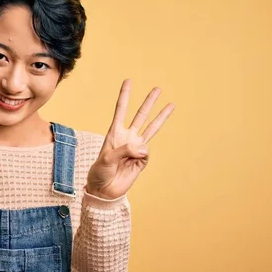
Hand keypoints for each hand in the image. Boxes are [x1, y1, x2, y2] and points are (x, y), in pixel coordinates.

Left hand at [86, 79, 174, 199]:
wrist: (104, 190)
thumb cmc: (100, 172)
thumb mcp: (106, 158)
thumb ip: (125, 150)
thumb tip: (144, 147)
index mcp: (114, 133)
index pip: (121, 110)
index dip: (125, 96)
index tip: (128, 81)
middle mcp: (127, 137)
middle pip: (140, 116)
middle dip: (149, 102)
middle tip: (158, 88)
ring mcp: (135, 148)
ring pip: (151, 128)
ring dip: (161, 117)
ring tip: (171, 104)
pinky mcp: (142, 160)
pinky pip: (146, 153)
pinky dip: (141, 156)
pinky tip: (132, 163)